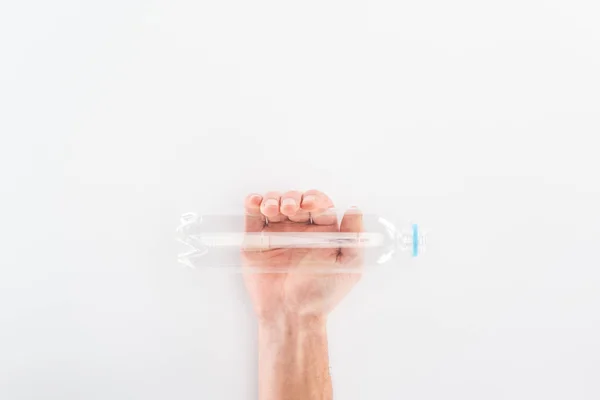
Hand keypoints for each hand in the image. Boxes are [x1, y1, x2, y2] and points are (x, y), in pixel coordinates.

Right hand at [242, 190, 362, 324]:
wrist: (291, 314)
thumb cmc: (320, 295)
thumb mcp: (348, 266)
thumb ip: (354, 238)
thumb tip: (355, 209)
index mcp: (322, 233)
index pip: (319, 205)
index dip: (314, 199)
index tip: (310, 205)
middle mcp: (299, 230)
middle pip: (295, 200)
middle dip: (292, 198)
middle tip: (290, 209)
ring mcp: (277, 234)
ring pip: (274, 204)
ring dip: (273, 199)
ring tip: (272, 209)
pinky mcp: (256, 241)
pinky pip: (253, 216)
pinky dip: (252, 203)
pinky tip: (256, 202)